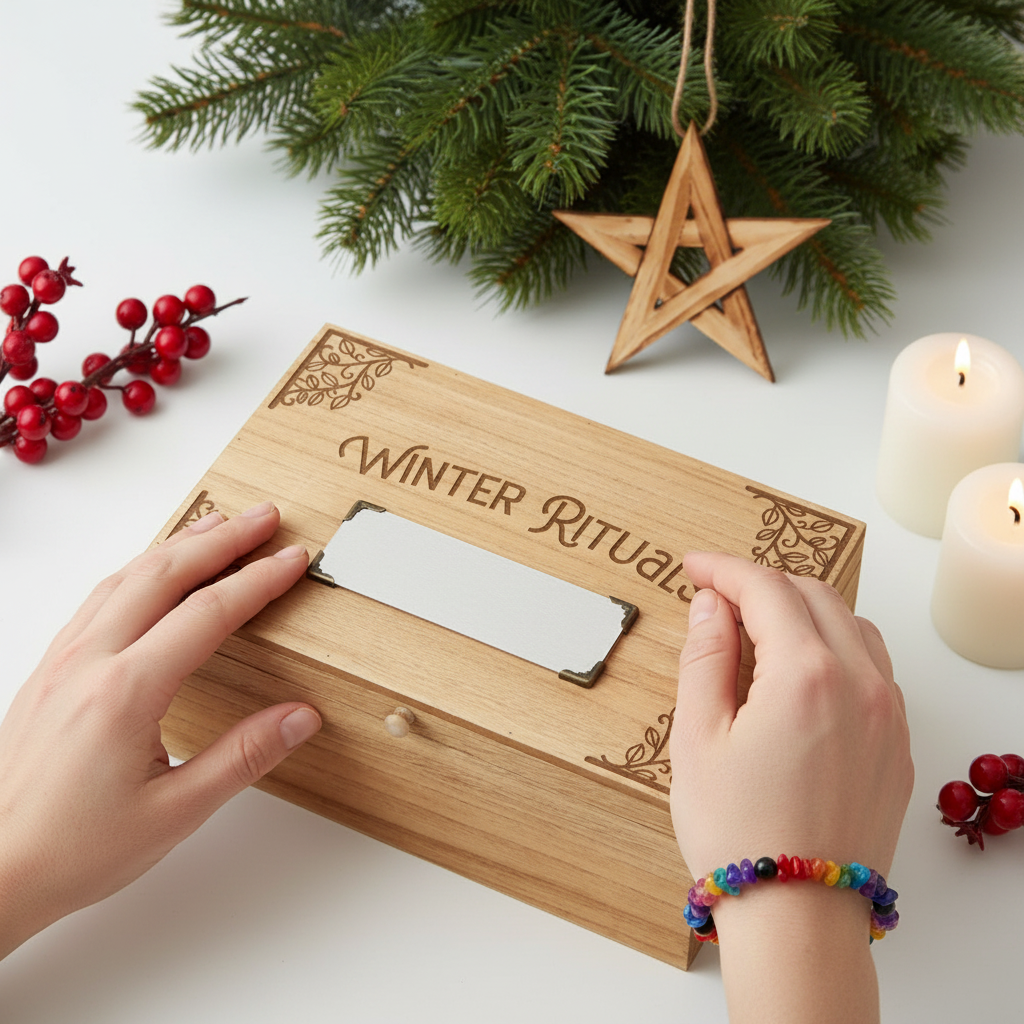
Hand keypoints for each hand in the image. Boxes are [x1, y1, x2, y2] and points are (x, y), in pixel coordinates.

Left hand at [0, 501, 321, 958]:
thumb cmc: (71, 849)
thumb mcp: (175, 812)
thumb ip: (243, 756)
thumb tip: (300, 717)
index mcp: (126, 692)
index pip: (208, 614)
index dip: (258, 581)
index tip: (292, 560)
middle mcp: (90, 662)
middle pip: (164, 574)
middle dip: (222, 539)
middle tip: (264, 519)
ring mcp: (63, 661)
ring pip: (126, 576)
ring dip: (179, 546)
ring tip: (218, 527)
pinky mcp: (50, 670)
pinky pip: (99, 597)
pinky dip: (139, 569)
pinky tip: (152, 572)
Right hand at [669, 552, 912, 1023]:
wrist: (798, 917)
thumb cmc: (738, 832)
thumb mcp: (697, 737)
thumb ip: (704, 657)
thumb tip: (712, 604)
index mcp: (806, 675)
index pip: (765, 588)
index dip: (723, 568)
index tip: (693, 567)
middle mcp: (861, 683)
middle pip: (814, 595)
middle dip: (762, 583)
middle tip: (717, 597)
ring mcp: (889, 715)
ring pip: (851, 626)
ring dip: (803, 610)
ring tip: (757, 630)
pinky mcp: (899, 745)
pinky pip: (874, 668)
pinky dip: (835, 648)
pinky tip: (800, 672)